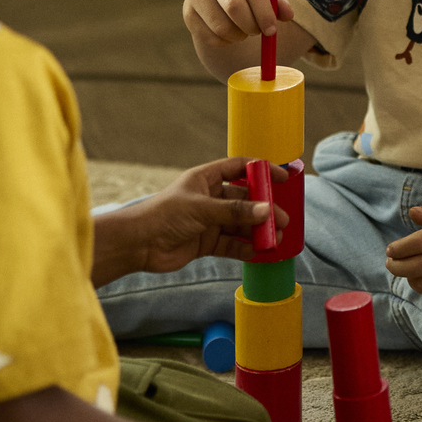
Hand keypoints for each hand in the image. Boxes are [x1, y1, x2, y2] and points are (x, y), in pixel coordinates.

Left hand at [95, 159, 288, 276]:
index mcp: (206, 178)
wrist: (138, 244)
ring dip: (257, 231)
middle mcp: (210, 198)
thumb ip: (235, 211)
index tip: (283, 177)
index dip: (262, 171)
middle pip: (245, 200)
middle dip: (264, 209)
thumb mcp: (202, 209)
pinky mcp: (206, 242)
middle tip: (282, 219)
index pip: (240, 168)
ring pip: (240, 224)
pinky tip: (256, 252)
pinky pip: (231, 244)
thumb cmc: (163, 215)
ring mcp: (209, 221)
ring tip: (275, 238)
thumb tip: (266, 211)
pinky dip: (244, 248)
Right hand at [183, 0, 293, 50]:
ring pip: (221, 26)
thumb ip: (278, 3)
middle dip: (251, 25)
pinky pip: (210, 37)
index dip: (264, 13)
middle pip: (234, 6)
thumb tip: (288, 15)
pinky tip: (229, 34)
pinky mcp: (188, 13)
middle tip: (259, 33)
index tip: (272, 30)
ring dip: (239, 36)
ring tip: (244, 31)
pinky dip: (225, 42)